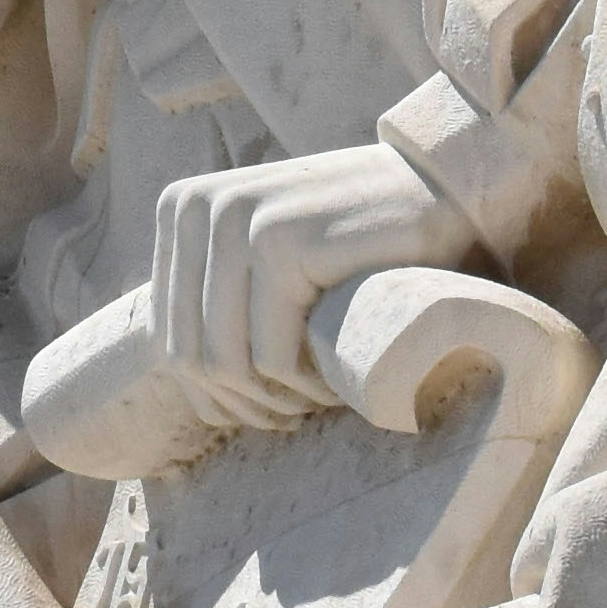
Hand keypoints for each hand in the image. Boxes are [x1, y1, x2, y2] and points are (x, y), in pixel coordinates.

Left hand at [144, 138, 472, 431]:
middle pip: (194, 356)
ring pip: (228, 363)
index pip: (169, 339)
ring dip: (276, 403)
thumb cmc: (353, 242)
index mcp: (180, 208)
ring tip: (316, 402)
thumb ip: (218, 297)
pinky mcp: (281, 242)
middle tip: (292, 418)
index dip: (214, 396)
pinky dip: (305, 388)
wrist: (437, 189)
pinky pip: (272, 356)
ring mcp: (237, 218)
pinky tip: (334, 385)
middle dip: (244, 406)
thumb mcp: (265, 259)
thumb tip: (185, 384)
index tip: (265, 411)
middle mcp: (197, 205)